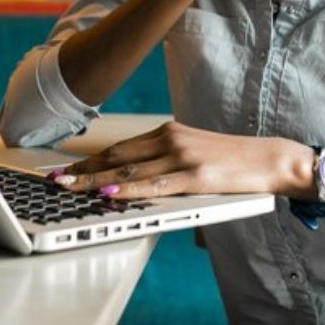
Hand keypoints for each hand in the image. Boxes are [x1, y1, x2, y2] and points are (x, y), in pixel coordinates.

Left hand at [48, 121, 313, 199]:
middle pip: (116, 156)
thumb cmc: (232, 160)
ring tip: (69, 188)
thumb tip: (129, 179)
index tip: (65, 169)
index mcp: (168, 131)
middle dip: (82, 170)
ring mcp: (182, 157)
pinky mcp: (195, 177)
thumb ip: (164, 159)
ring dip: (94, 181)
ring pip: (128, 171)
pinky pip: (153, 186)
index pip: (119, 147)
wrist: (270, 159)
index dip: (89, 159)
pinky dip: (127, 190)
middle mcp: (171, 139)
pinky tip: (108, 193)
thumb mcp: (194, 151)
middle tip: (54, 180)